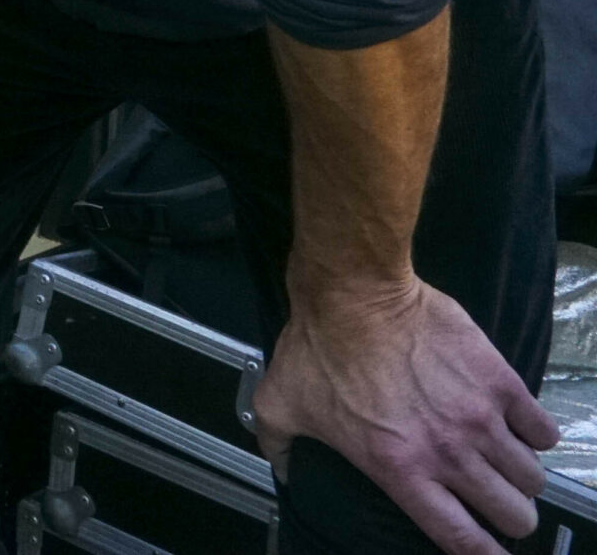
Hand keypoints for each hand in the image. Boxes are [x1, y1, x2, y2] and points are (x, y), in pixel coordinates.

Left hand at [252, 275, 556, 553]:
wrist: (355, 291)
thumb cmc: (318, 345)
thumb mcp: (280, 402)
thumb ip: (278, 445)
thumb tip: (282, 468)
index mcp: (400, 468)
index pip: (460, 537)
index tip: (491, 554)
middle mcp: (448, 452)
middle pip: (512, 513)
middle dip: (508, 514)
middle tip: (494, 500)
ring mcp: (480, 418)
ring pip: (530, 475)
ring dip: (519, 475)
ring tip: (501, 462)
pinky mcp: (500, 383)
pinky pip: (542, 429)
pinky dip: (534, 434)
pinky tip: (515, 426)